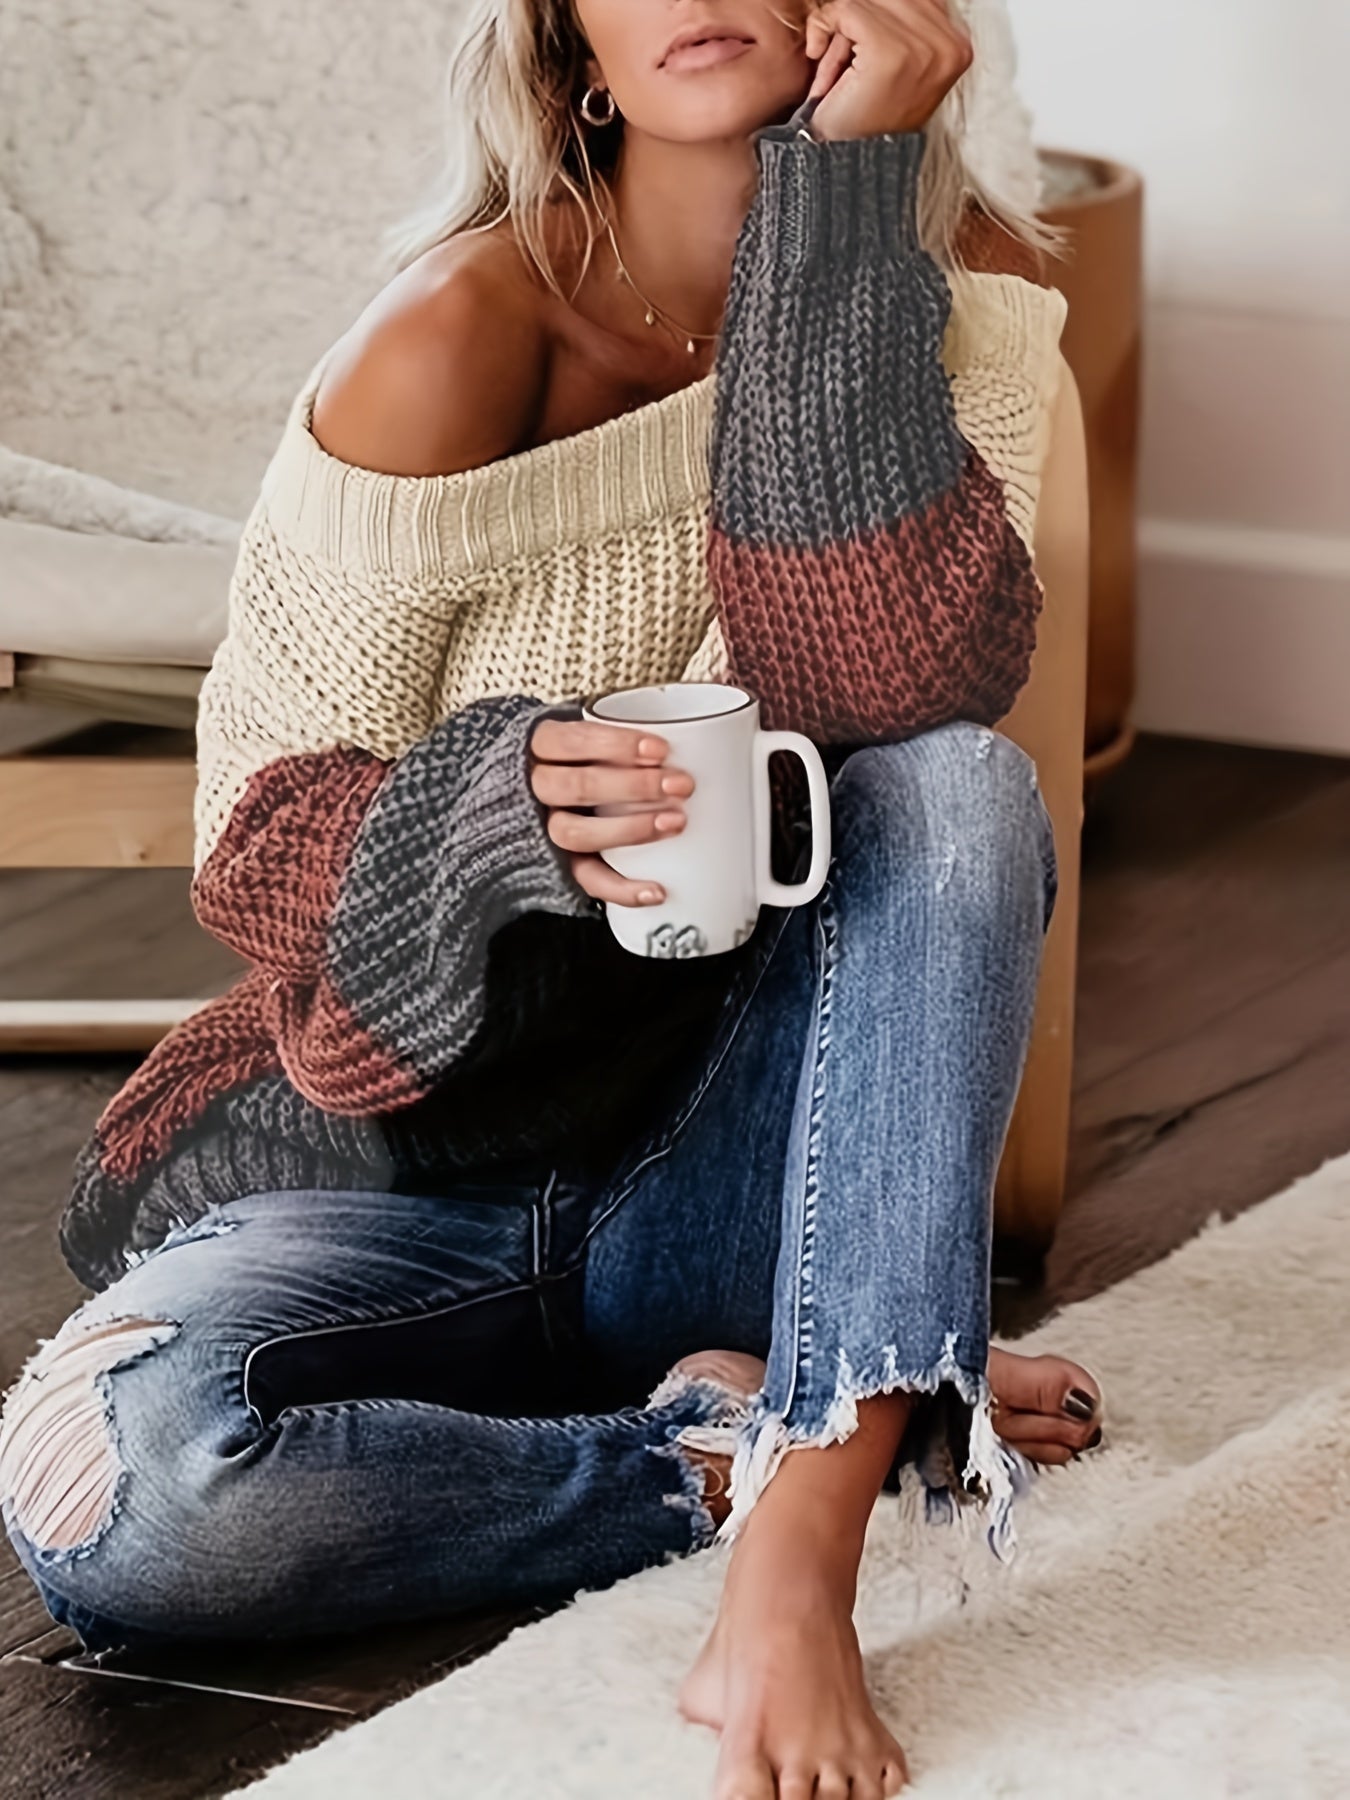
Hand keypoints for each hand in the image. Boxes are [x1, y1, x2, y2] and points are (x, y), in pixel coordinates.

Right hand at [528, 717, 694, 909]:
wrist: (553, 793)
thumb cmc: (592, 755)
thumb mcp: (601, 734)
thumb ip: (631, 736)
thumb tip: (702, 736)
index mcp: (545, 746)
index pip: (569, 741)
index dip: (615, 745)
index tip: (661, 749)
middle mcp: (540, 787)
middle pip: (573, 787)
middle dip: (632, 786)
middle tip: (680, 785)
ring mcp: (548, 826)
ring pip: (572, 833)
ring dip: (628, 829)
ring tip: (675, 823)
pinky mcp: (563, 863)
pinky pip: (586, 880)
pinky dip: (623, 889)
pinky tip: (656, 890)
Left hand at [802, 0, 972, 142]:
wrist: (845, 169)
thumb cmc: (864, 122)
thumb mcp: (898, 63)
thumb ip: (903, 22)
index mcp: (958, 46)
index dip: (878, 15)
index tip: (860, 50)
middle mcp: (949, 45)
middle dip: (857, 20)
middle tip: (842, 64)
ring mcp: (923, 48)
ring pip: (867, 0)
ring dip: (840, 28)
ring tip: (837, 69)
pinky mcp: (890, 52)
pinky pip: (846, 9)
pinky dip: (823, 27)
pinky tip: (821, 61)